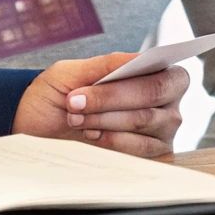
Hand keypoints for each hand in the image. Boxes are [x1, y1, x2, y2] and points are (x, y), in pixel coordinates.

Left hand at [11, 52, 188, 158]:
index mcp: (160, 72)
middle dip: (108, 102)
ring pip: (142, 122)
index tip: (79, 95)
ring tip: (76, 119)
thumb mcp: (75, 71)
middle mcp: (170, 101)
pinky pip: (138, 149)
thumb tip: (136, 60)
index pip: (157, 76)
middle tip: (72, 106)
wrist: (44, 123)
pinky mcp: (155, 155)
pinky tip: (91, 134)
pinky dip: (110, 141)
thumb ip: (107, 64)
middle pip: (152, 97)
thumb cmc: (64, 91)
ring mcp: (165, 130)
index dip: (120, 86)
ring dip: (103, 121)